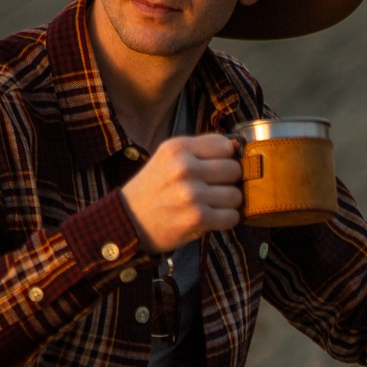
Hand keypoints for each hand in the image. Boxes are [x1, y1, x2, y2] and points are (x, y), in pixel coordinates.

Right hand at [120, 134, 242, 252]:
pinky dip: (224, 220)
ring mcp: (192, 193)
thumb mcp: (168, 158)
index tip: (214, 169)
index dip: (224, 159)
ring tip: (208, 205)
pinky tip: (209, 219)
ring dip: (226, 204)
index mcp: (178, 148)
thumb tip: (238, 147)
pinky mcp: (198, 218)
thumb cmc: (154, 188)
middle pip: (234, 170)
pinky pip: (232, 216)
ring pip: (236, 195)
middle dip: (227, 182)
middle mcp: (185, 167)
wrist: (128, 220)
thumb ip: (200, 149)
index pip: (226, 146)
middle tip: (210, 190)